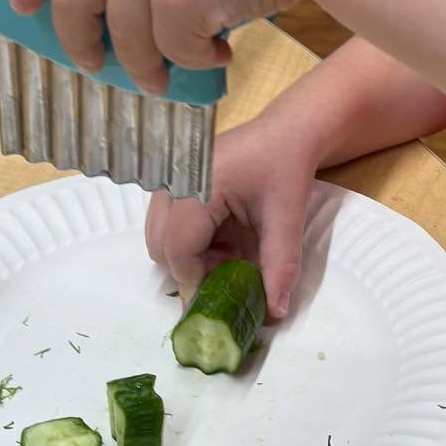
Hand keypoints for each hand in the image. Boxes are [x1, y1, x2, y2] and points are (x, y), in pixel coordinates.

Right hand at [146, 107, 318, 317]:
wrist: (284, 133)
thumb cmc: (285, 168)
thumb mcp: (287, 217)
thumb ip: (279, 265)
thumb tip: (274, 312)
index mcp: (197, 184)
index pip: (179, 247)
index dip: (195, 280)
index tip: (220, 299)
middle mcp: (173, 180)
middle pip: (160, 246)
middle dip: (192, 270)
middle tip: (230, 270)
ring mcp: (167, 179)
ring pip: (158, 238)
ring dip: (188, 257)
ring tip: (228, 250)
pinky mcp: (170, 183)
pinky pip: (163, 225)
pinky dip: (187, 241)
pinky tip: (220, 236)